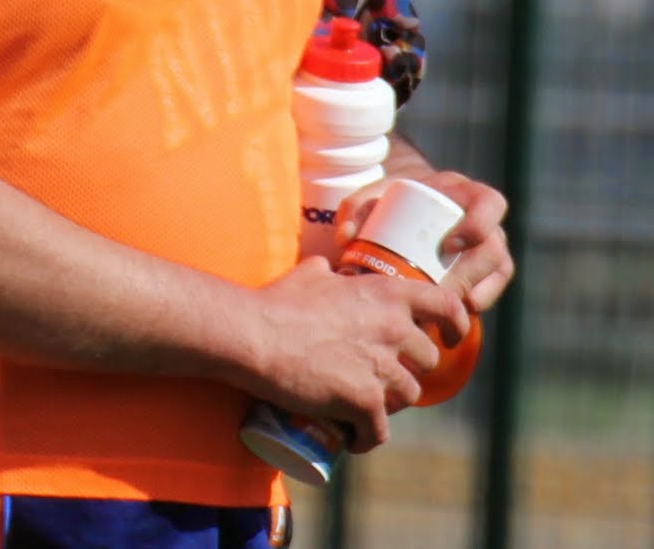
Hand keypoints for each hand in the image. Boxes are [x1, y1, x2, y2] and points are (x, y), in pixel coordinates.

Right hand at [246, 256, 466, 450]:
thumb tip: (330, 269)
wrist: (252, 336)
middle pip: (426, 360)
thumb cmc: (275, 304)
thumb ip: (328, 272)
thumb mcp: (308, 276)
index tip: (451, 338)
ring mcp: (382, 368)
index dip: (456, 322)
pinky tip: (352, 439)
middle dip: (408, 369)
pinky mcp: (365, 401)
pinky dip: (366, 438)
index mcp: (385, 295)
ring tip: (363, 408)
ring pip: (407, 396)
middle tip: (382, 376)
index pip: (446, 305)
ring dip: (389, 404)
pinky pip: (378, 431)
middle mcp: (393, 329)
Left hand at [339, 168, 512, 313]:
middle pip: (493, 248)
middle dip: (468, 273)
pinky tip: (452, 315)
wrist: (403, 210)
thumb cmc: (390, 202)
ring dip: (471, 292)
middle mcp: (485, 219)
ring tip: (438, 307)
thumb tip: (346, 237)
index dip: (478, 224)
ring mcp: (491, 245)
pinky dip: (474, 303)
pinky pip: (492, 290)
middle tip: (435, 289)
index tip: (448, 244)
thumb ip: (356, 209)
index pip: (491, 203)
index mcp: (463, 193)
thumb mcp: (373, 197)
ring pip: (496, 272)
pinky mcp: (488, 271)